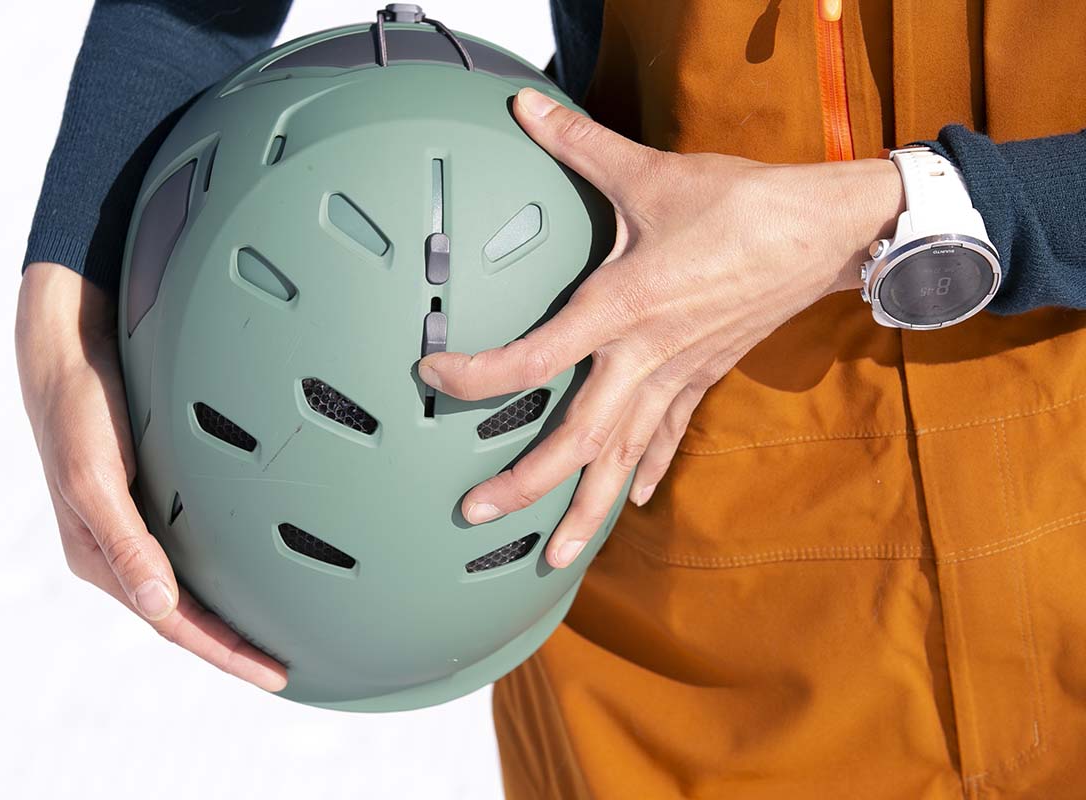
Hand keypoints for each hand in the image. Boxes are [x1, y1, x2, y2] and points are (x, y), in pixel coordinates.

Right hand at [15, 263, 287, 691]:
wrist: (69, 343)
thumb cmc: (77, 409)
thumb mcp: (93, 477)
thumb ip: (126, 544)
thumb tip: (161, 607)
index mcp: (101, 555)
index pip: (172, 623)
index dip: (224, 653)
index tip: (273, 675)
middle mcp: (121, 547)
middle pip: (184, 614)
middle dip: (231, 646)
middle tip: (285, 669)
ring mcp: (138, 521)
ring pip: (190, 583)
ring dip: (229, 614)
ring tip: (275, 634)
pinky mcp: (154, 493)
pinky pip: (194, 546)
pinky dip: (225, 569)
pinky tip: (254, 571)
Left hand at [418, 88, 903, 568]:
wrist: (823, 232)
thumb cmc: (738, 204)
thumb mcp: (650, 174)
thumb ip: (579, 143)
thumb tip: (523, 107)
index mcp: (621, 308)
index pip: (532, 358)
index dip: (476, 376)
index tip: (432, 376)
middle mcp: (644, 357)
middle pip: (578, 440)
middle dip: (525, 485)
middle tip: (474, 516)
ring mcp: (677, 376)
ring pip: (623, 457)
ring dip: (586, 510)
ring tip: (551, 555)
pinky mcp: (704, 377)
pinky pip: (669, 435)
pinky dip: (646, 468)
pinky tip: (633, 499)